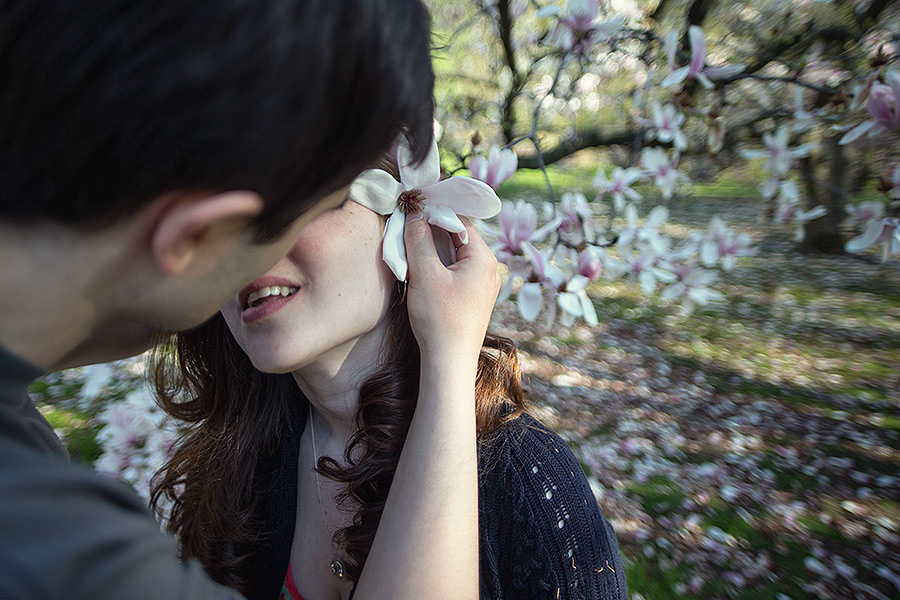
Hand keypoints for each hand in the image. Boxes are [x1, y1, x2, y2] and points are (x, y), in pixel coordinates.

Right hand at [403, 212, 499, 361]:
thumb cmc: (440, 319)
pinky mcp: (473, 298)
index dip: (435, 211)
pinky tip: (420, 268)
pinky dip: (438, 264)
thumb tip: (415, 214)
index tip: (413, 207)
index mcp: (484, 258)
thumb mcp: (425, 274)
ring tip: (410, 244)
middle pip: (458, 236)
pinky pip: (456, 271)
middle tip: (407, 224)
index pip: (460, 220)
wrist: (449, 362)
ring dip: (433, 247)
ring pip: (455, 254)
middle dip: (432, 229)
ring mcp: (483, 285)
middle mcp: (489, 269)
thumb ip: (419, 239)